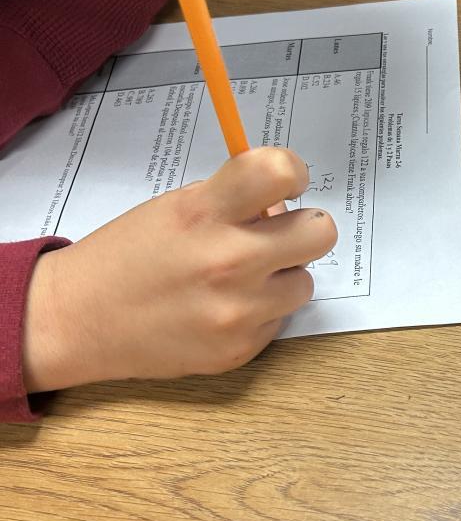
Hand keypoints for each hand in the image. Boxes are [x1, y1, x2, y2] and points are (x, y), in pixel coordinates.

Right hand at [21, 147, 337, 391]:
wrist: (78, 320)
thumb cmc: (128, 255)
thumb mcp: (176, 209)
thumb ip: (232, 202)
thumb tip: (281, 208)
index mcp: (205, 212)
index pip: (279, 172)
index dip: (293, 171)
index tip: (288, 182)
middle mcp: (228, 260)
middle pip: (320, 232)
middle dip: (303, 229)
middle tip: (278, 234)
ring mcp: (236, 310)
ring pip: (304, 282)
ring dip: (281, 276)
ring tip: (240, 278)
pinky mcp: (239, 349)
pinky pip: (279, 320)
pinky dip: (260, 311)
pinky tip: (220, 309)